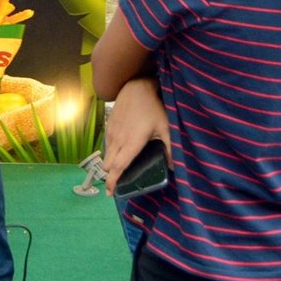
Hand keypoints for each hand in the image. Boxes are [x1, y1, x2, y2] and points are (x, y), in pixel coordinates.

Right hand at [101, 77, 169, 195]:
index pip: (118, 167)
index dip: (112, 182)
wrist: (135, 87)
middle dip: (110, 176)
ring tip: (119, 168)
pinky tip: (119, 151)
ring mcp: (111, 133)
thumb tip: (174, 167)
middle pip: (108, 165)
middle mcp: (118, 140)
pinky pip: (107, 145)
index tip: (110, 193)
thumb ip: (170, 148)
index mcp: (131, 144)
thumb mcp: (166, 127)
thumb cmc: (152, 108)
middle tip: (118, 183)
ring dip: (110, 164)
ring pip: (106, 155)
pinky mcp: (108, 126)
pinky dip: (110, 152)